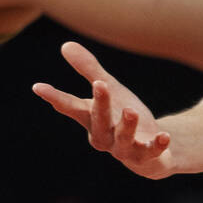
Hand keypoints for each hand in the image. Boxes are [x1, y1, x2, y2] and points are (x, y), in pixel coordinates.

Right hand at [32, 43, 175, 178]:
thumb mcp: (110, 91)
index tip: (38, 86)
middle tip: (100, 84)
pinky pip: (151, 152)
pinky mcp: (146, 157)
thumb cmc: (123, 117)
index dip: (55, 97)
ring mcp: (124, 149)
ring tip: (131, 111)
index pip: (71, 107)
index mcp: (91, 119)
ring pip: (122, 139)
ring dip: (126, 126)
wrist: (149, 149)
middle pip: (99, 121)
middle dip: (100, 104)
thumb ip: (90, 71)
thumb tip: (66, 45)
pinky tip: (164, 135)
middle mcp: (104, 137)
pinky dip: (157, 145)